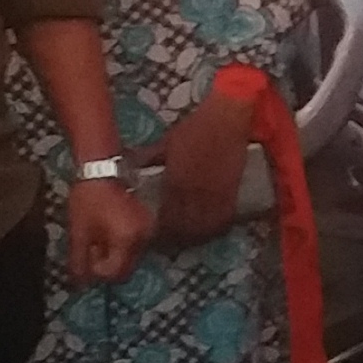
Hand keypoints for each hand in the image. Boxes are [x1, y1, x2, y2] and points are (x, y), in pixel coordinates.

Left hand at [64, 176, 150, 286]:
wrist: (102, 169)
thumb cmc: (89, 199)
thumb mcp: (78, 232)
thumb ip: (79, 262)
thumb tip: (81, 284)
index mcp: (128, 241)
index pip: (116, 273)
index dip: (98, 271)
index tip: (86, 256)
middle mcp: (144, 238)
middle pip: (126, 267)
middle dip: (106, 264)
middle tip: (90, 248)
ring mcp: (149, 229)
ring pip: (130, 257)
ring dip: (113, 255)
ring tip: (97, 237)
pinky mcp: (147, 223)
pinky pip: (134, 244)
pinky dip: (120, 245)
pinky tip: (107, 231)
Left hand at [150, 90, 256, 242]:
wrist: (227, 119)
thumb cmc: (195, 128)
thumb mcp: (167, 142)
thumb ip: (150, 158)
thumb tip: (131, 167)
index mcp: (175, 182)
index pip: (164, 218)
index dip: (160, 232)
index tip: (155, 235)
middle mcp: (194, 194)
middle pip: (183, 230)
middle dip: (176, 240)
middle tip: (170, 242)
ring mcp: (215, 196)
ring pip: (204, 230)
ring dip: (195, 238)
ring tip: (189, 239)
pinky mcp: (231, 194)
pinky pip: (223, 221)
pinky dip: (215, 229)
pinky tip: (210, 229)